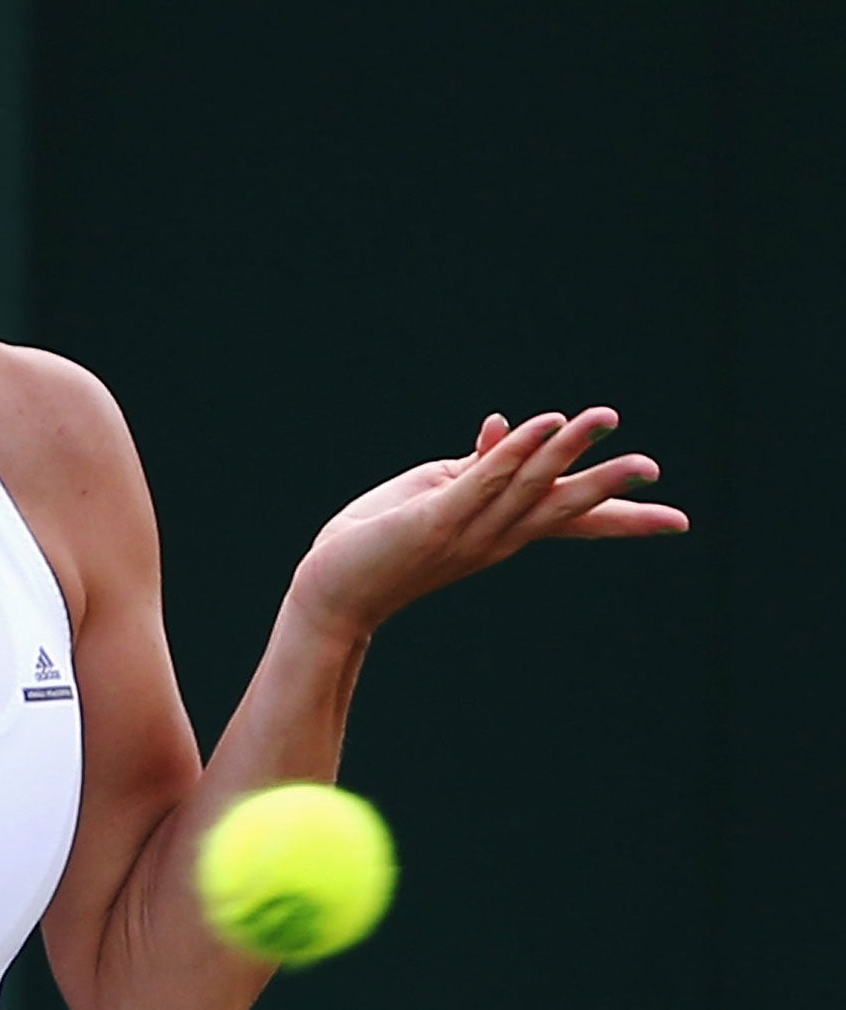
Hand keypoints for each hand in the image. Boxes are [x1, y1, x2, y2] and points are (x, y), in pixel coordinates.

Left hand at [287, 407, 688, 640]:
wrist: (333, 588)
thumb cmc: (381, 541)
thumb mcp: (436, 494)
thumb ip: (475, 464)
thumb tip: (504, 424)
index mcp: (501, 532)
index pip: (570, 522)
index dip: (623, 518)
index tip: (677, 520)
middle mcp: (494, 536)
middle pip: (562, 507)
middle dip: (608, 486)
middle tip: (654, 471)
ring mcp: (467, 530)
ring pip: (528, 486)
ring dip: (565, 450)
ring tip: (603, 420)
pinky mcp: (435, 518)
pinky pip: (481, 480)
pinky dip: (509, 451)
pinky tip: (538, 425)